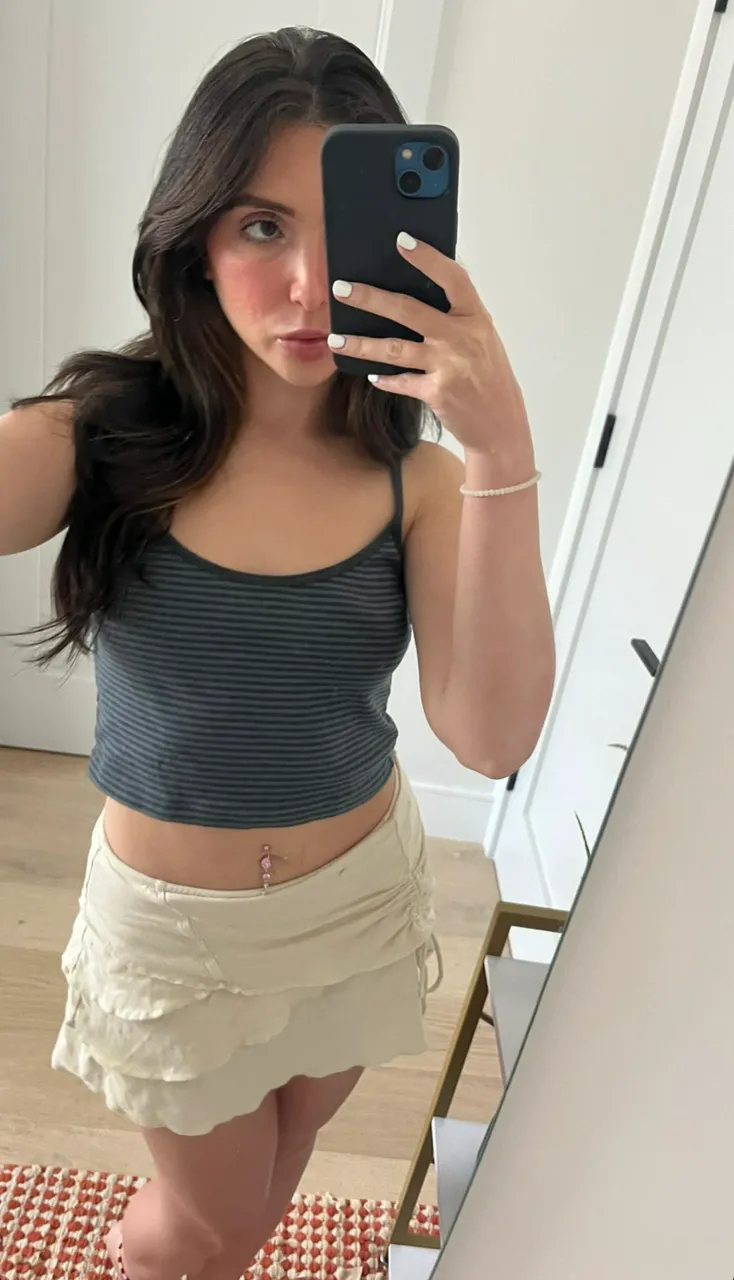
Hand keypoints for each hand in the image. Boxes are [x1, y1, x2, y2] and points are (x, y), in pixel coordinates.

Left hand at [328, 232, 532, 457]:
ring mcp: (448, 365)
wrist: (500, 422)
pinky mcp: (437, 392)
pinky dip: (385, 379)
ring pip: (395, 349)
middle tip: (340, 289)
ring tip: (335, 339)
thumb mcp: (481, 338)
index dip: (428, 258)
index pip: (452, 278)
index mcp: (475, 317)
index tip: (402, 240)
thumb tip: (415, 294)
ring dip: (361, 344)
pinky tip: (371, 374)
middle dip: (370, 298)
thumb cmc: (488, 375)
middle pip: (408, 310)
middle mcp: (462, 337)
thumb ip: (455, 318)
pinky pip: (401, 381)